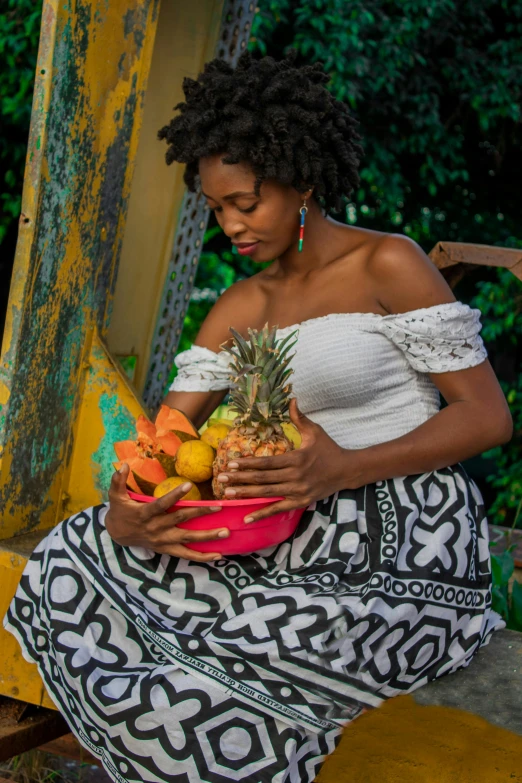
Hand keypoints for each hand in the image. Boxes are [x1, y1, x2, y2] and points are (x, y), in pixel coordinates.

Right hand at [105, 463, 228, 561]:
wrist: (118, 535)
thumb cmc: (120, 511)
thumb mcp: (115, 496)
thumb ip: (118, 480)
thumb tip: (122, 464)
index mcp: (144, 513)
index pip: (162, 504)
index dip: (175, 495)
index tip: (189, 485)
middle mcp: (156, 528)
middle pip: (181, 520)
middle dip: (201, 513)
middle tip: (219, 507)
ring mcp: (163, 540)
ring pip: (188, 539)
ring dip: (208, 536)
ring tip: (226, 532)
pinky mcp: (167, 549)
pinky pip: (186, 555)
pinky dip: (202, 557)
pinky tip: (218, 555)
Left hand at [216, 399, 361, 522]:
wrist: (346, 471)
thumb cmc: (328, 449)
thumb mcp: (315, 431)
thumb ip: (300, 418)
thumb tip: (292, 398)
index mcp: (296, 459)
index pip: (266, 462)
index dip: (247, 463)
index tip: (230, 462)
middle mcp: (295, 477)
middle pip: (262, 478)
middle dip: (239, 478)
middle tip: (220, 477)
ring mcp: (297, 491)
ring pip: (267, 493)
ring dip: (246, 494)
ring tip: (227, 493)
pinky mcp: (300, 502)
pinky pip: (278, 508)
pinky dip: (262, 514)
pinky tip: (247, 517)